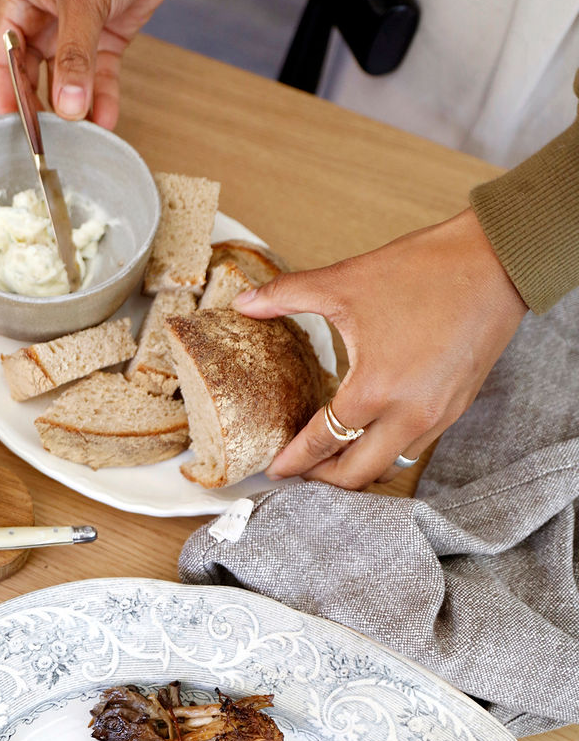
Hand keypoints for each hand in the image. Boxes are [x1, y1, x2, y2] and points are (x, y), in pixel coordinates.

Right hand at [0, 0, 187, 129]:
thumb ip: (75, 54)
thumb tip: (67, 106)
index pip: (1, 57)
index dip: (6, 97)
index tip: (14, 133)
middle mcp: (42, 14)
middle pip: (30, 76)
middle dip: (40, 109)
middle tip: (49, 143)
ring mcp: (74, 28)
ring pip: (66, 82)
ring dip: (74, 110)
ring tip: (80, 138)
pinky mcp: (105, 37)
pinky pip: (98, 77)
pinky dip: (102, 100)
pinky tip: (105, 121)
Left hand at [231, 209, 528, 488]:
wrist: (497, 261)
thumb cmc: (424, 269)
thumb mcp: (345, 282)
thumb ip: (287, 296)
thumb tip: (243, 302)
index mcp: (374, 390)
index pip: (321, 444)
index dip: (292, 461)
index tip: (273, 472)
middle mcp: (407, 415)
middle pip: (356, 475)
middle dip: (322, 480)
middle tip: (298, 472)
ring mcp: (436, 417)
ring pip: (389, 467)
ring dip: (358, 470)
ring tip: (332, 459)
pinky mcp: (456, 409)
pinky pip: (414, 448)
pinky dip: (387, 452)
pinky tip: (371, 436)